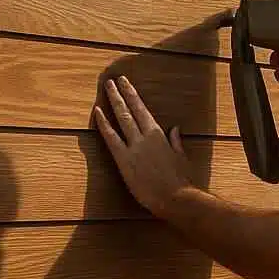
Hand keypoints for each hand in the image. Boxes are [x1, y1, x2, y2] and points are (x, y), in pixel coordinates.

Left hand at [92, 76, 193, 217]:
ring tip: (106, 88)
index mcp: (159, 135)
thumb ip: (176, 141)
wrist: (175, 198)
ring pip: (121, 117)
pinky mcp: (124, 160)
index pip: (142, 109)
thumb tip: (175, 128)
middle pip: (130, 109)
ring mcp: (134, 147)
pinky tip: (97, 112)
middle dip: (121, 93)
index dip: (132, 94)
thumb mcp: (181, 157)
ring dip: (113, 100)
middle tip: (112, 80)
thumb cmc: (180, 181)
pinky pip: (111, 138)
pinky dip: (104, 124)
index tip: (126, 83)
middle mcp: (145, 136)